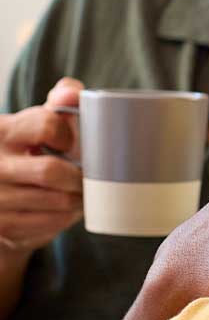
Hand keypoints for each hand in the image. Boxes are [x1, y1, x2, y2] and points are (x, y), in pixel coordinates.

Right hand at [0, 78, 82, 254]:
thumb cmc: (27, 150)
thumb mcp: (37, 122)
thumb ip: (59, 101)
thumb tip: (71, 92)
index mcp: (0, 131)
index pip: (46, 125)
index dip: (67, 134)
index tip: (67, 143)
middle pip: (52, 171)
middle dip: (79, 175)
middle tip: (89, 176)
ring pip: (58, 200)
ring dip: (79, 197)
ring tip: (82, 192)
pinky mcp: (3, 227)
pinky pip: (53, 223)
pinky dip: (68, 216)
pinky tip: (67, 209)